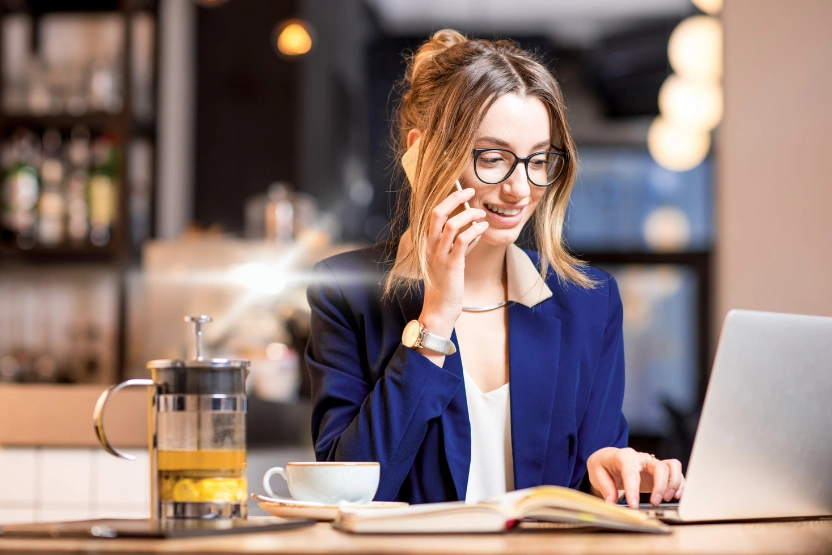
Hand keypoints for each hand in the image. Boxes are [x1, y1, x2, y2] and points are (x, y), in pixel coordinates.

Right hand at [419, 187, 487, 334]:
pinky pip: (462, 241)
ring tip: (482, 213)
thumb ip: (459, 243)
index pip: (433, 214)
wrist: (439, 309)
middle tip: (471, 191)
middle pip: (438, 213)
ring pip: (452, 224)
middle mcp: (430, 246)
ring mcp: (439, 255)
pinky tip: (483, 228)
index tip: (463, 191)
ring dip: (469, 214)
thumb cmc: (446, 286)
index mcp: (428, 244)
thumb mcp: (450, 260)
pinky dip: (474, 230)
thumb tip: (474, 228)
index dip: (448, 199)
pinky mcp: (451, 265)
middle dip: (455, 198)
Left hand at [587, 447, 684, 508]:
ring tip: (666, 499)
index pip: (631, 471)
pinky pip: (676, 473)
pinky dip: (680, 484)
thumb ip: (605, 487)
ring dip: (673, 484)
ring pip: (672, 467)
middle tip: (654, 503)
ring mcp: (652, 463)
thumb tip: (612, 502)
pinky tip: (676, 495)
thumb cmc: (604, 464)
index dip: (633, 489)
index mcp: (624, 456)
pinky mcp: (660, 471)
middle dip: (660, 486)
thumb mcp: (596, 472)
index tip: (633, 505)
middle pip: (659, 466)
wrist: (608, 458)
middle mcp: (641, 458)